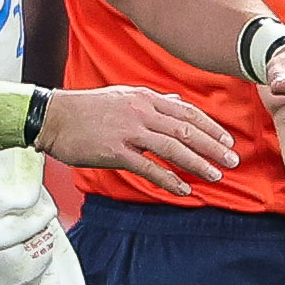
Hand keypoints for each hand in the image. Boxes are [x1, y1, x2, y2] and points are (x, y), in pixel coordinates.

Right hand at [40, 84, 235, 195]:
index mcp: (145, 98)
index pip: (187, 113)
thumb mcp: (124, 95)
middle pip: (187, 131)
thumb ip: (152, 101)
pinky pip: (149, 167)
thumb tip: (176, 101)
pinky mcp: (115, 151)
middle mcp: (141, 112)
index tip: (228, 141)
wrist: (52, 116)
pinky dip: (169, 179)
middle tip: (233, 161)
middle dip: (213, 147)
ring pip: (173, 149)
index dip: (211, 128)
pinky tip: (184, 189)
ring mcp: (129, 131)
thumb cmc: (87, 108)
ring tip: (216, 175)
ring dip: (198, 163)